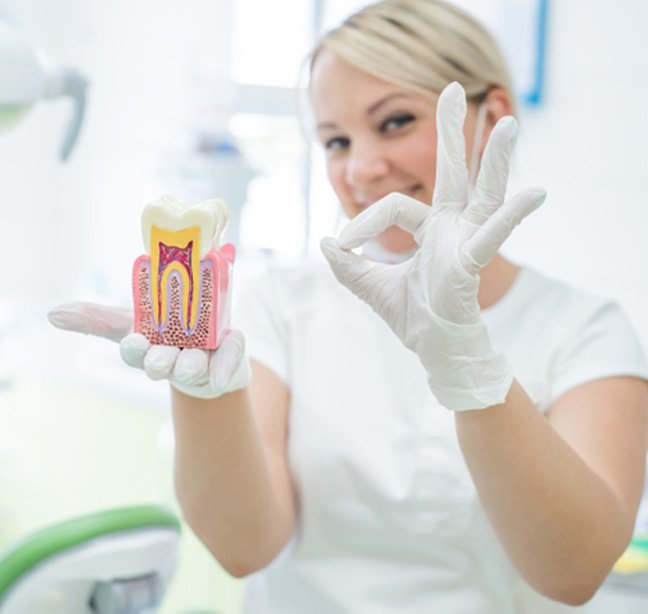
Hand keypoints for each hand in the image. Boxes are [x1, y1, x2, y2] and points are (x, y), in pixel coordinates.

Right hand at [47, 301, 249, 399]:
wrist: (210, 352)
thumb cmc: (165, 335)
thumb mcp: (134, 322)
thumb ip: (98, 318)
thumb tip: (52, 314)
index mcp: (149, 347)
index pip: (135, 351)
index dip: (134, 349)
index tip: (135, 341)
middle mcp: (173, 359)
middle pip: (162, 363)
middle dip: (159, 362)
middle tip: (160, 360)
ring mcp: (200, 362)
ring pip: (194, 366)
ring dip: (191, 366)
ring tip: (191, 366)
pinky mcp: (227, 361)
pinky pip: (229, 361)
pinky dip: (225, 368)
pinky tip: (221, 375)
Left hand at [320, 82, 545, 410]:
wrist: (434, 351)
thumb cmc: (413, 318)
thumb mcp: (372, 287)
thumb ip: (348, 266)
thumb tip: (324, 241)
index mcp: (430, 228)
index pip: (394, 205)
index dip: (362, 221)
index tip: (341, 245)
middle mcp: (452, 228)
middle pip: (453, 173)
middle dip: (452, 133)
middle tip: (455, 88)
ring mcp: (465, 242)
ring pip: (483, 193)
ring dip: (494, 159)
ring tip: (508, 122)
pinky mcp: (472, 262)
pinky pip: (491, 236)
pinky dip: (511, 216)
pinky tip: (534, 194)